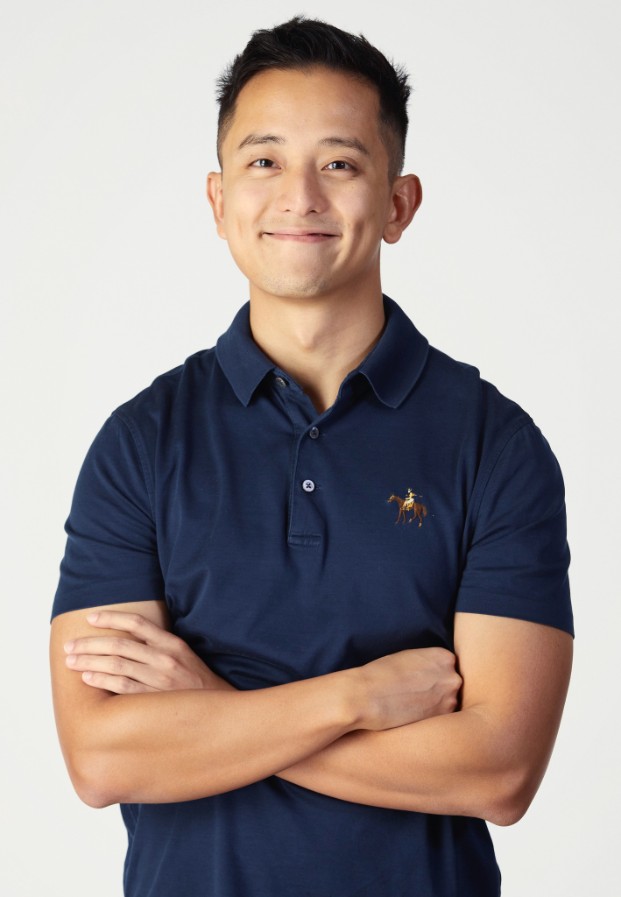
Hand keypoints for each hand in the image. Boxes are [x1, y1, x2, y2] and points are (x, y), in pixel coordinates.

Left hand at [64, 610, 233, 694]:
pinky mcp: (154, 700)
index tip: (90, 618)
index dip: (112, 617)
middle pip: (120, 644)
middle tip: (71, 645)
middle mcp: (165, 658)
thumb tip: (126, 637)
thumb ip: (158, 644)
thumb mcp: (182, 654)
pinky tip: (88, 677)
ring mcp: (159, 679)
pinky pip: (122, 687)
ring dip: (90, 661)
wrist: (218, 707)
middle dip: (90, 643)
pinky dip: (103, 680)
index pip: (137, 623)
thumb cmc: (195, 681)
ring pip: (117, 665)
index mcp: (172, 643)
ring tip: (71, 661)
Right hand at [354, 647, 461, 730]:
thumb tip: (432, 673)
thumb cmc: (380, 674)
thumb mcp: (408, 658)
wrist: (365, 696)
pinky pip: (442, 719)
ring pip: (448, 703)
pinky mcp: (442, 720)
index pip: (449, 667)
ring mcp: (450, 699)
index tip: (422, 681)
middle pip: (451, 685)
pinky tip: (412, 716)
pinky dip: (430, 719)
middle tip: (417, 695)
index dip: (434, 676)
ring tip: (413, 707)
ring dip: (436, 706)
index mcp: (443, 656)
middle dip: (438, 690)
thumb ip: (427, 664)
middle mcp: (452, 676)